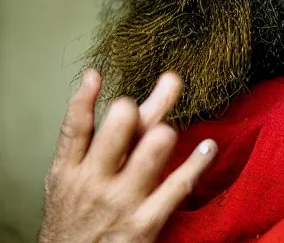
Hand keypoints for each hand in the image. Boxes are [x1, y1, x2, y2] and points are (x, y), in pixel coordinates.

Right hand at [39, 69, 216, 242]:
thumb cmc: (72, 221)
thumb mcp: (63, 181)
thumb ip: (82, 138)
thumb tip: (92, 84)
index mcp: (70, 169)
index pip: (76, 126)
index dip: (85, 97)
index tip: (97, 75)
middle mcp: (95, 179)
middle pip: (122, 126)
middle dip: (143, 105)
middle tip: (165, 89)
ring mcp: (122, 199)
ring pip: (152, 147)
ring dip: (165, 131)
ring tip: (170, 131)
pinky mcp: (147, 220)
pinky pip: (178, 184)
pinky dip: (198, 162)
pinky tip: (208, 147)